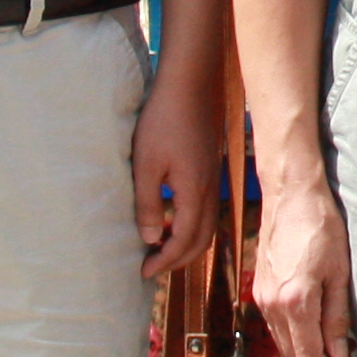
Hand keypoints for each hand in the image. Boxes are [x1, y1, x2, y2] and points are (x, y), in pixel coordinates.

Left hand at [133, 73, 219, 285]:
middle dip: (178, 259)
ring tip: (160, 247)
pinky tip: (172, 217)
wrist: (190, 84)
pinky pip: (205, 208)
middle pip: (201, 239)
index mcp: (194, 192)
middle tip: (153, 268)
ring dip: (186, 243)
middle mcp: (209, 189)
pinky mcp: (210, 167)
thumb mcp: (146, 164)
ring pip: (206, 224)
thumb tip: (150, 239)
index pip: (184, 240)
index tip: (143, 272)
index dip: (165, 261)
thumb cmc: (163, 121)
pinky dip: (191, 224)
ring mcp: (212, 177)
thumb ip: (149, 204)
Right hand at [248, 169, 356, 356]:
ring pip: (282, 343)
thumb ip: (336, 316)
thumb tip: (338, 354)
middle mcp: (273, 305)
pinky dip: (294, 339)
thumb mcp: (339, 272)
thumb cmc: (322, 227)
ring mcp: (262, 298)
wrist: (290, 196)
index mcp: (296, 302)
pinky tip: (313, 336)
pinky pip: (276, 326)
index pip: (310, 355)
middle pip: (293, 355)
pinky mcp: (260, 289)